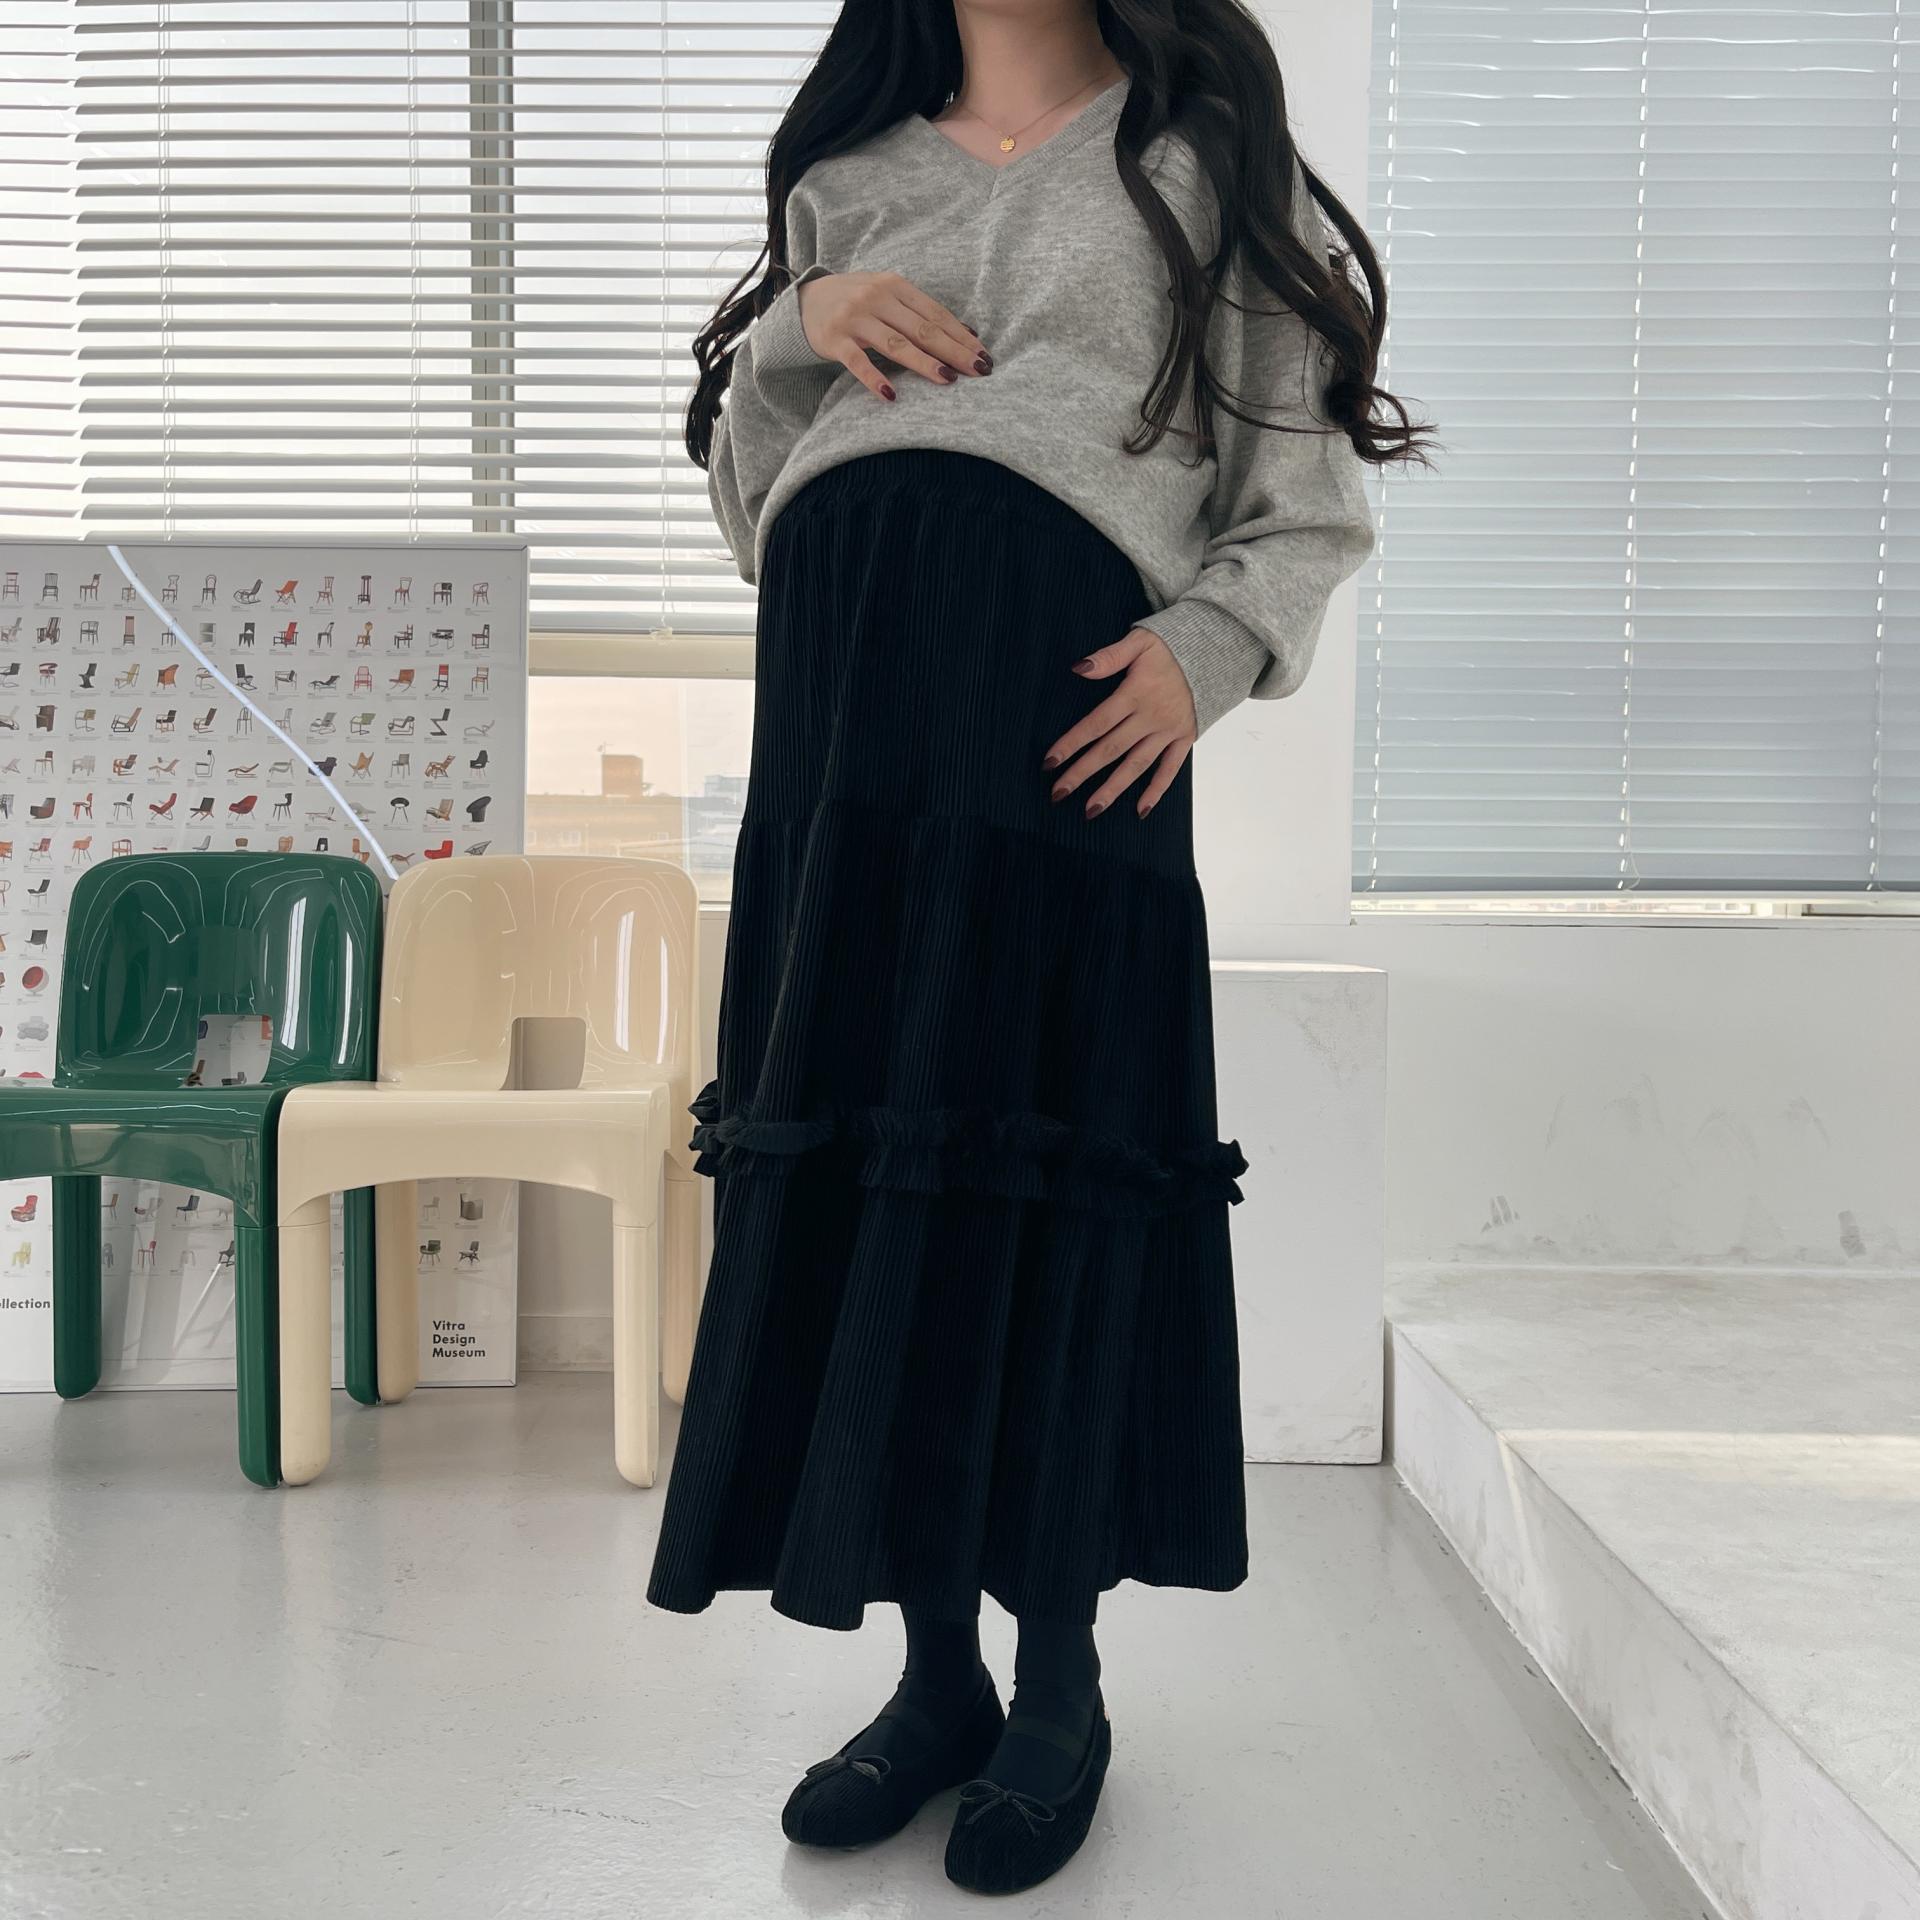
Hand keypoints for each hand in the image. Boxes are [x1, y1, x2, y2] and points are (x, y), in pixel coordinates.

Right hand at [797, 271, 992, 401]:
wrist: (805, 300)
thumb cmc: (858, 302)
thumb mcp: (888, 297)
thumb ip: (920, 313)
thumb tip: (967, 333)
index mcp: (895, 286)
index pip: (935, 314)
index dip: (961, 336)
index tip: (984, 356)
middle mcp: (876, 298)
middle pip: (922, 329)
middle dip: (953, 351)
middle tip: (978, 370)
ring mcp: (855, 318)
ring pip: (896, 343)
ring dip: (923, 363)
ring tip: (947, 380)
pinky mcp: (835, 340)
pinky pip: (858, 362)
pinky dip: (875, 378)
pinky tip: (891, 396)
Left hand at [1043, 628, 1196, 819]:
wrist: (1217, 651)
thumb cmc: (1172, 646)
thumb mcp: (1140, 642)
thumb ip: (1109, 657)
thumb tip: (1079, 669)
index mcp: (1136, 694)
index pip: (1097, 723)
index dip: (1071, 743)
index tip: (1049, 762)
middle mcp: (1151, 717)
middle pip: (1110, 750)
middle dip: (1082, 773)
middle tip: (1057, 793)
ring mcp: (1169, 731)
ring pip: (1137, 765)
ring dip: (1113, 789)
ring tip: (1091, 810)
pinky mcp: (1185, 738)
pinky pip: (1170, 769)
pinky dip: (1156, 790)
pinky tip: (1140, 810)